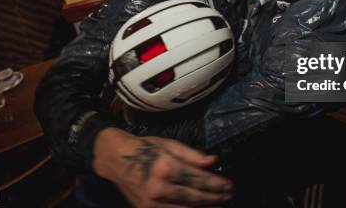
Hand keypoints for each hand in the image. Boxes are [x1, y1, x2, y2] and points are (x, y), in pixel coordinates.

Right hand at [92, 128, 232, 206]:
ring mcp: (152, 203)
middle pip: (195, 199)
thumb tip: (213, 161)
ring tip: (218, 205)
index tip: (229, 185)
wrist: (116, 160)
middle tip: (228, 196)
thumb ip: (192, 155)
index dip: (217, 184)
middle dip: (215, 199)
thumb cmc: (145, 149)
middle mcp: (159, 188)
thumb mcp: (169, 144)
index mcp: (166, 168)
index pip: (199, 179)